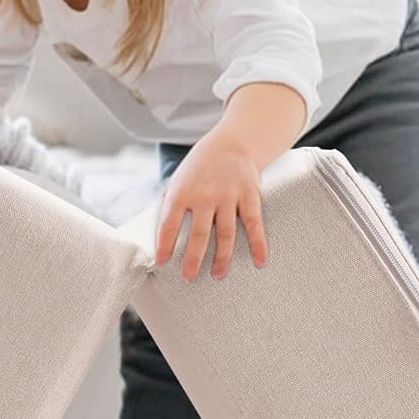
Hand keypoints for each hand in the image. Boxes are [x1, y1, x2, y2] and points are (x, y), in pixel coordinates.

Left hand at [155, 130, 268, 280]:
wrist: (234, 142)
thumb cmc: (201, 165)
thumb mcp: (179, 178)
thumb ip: (171, 203)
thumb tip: (160, 232)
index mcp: (182, 191)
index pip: (169, 223)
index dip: (164, 245)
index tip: (162, 262)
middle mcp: (205, 195)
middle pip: (199, 234)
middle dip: (193, 259)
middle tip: (189, 277)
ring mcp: (229, 196)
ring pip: (225, 233)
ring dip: (222, 257)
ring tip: (218, 275)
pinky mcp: (249, 196)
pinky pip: (254, 224)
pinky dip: (258, 244)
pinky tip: (259, 261)